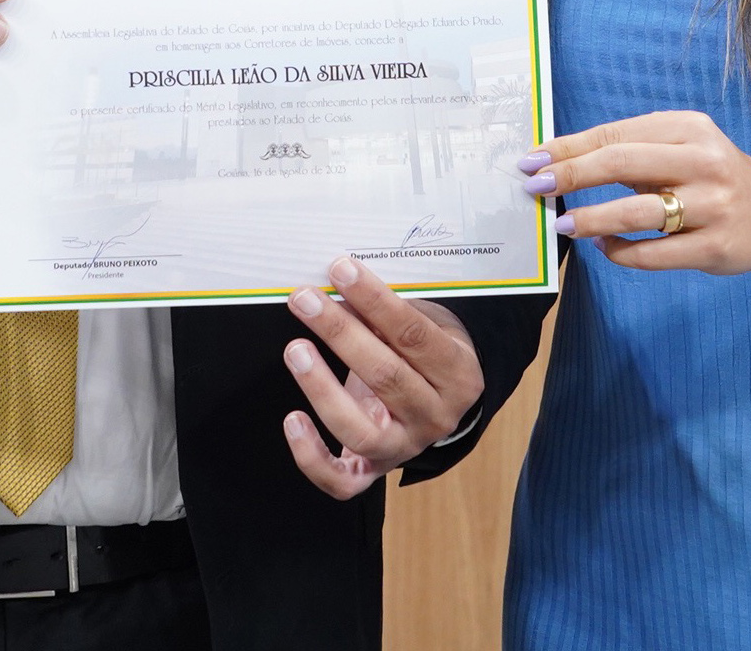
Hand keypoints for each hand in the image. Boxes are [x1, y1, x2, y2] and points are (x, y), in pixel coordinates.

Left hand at [279, 255, 483, 497]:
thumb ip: (388, 312)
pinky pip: (342, 480)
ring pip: (360, 431)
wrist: (440, 402)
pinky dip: (312, 457)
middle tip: (305, 300)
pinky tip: (292, 419)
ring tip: (296, 350)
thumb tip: (337, 288)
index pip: (414, 335)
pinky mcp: (374, 471)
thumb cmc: (425, 352)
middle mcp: (435, 417)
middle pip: (386, 377)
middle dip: (340, 333)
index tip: (340, 271)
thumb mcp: (426, 323)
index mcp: (458, 375)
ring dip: (321, 388)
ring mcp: (404, 449)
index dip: (375, 300)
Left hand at [522, 111, 750, 273]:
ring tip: (564, 224)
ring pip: (637, 212)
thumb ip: (634, 151)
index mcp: (689, 128)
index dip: (568, 147)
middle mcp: (704, 161)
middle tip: (536, 187)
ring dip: (592, 219)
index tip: (532, 160)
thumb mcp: (683, 147)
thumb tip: (562, 163)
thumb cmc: (713, 177)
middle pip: (622, 163)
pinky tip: (605, 247)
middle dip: (572, 175)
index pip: (615, 134)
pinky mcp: (715, 247)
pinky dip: (622, 252)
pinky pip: (655, 253)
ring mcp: (712, 206)